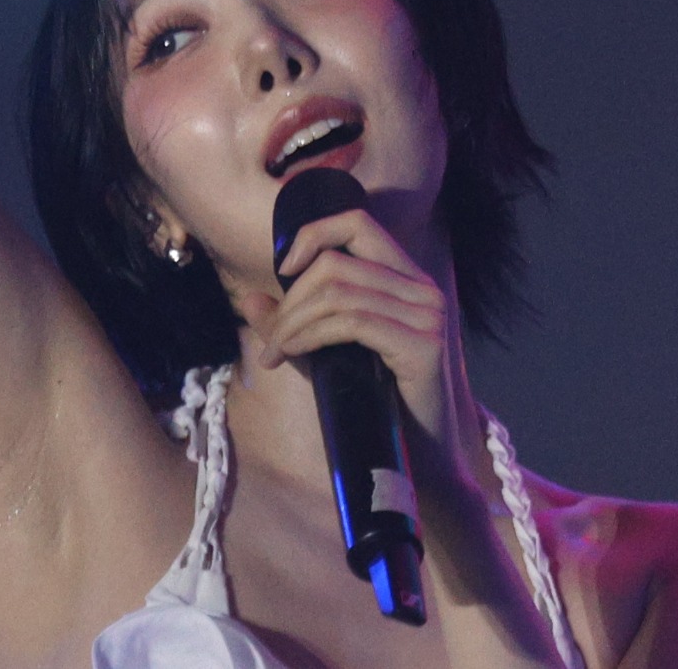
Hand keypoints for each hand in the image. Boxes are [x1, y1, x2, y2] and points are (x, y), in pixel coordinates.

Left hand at [239, 208, 453, 446]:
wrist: (422, 455)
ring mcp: (427, 315)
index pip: (357, 222)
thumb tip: (250, 300)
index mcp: (406, 277)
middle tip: (271, 336)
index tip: (283, 268)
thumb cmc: (376, 400)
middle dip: (291, 299)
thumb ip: (294, 323)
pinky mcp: (424, 345)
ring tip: (275, 351)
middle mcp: (422, 288)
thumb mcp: (329, 352)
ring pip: (338, 292)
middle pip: (336, 263)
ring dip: (292, 322)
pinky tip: (291, 352)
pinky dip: (310, 335)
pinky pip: (351, 323)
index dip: (313, 235)